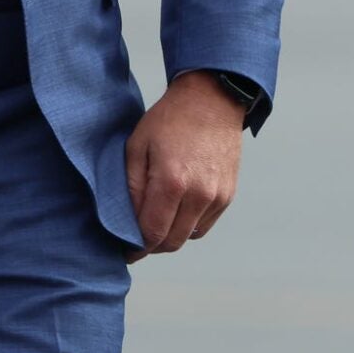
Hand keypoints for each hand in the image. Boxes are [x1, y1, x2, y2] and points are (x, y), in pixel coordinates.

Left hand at [123, 71, 244, 259]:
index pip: (151, 233)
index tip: (125, 252)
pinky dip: (188, 225)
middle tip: (136, 240)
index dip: (136, 248)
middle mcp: (199, 195)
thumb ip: (131, 188)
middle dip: (151, 246)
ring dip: (170, 236)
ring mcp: (217, 197)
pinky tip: (175, 210)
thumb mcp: (137, 146)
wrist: (211, 100)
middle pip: (171, 241)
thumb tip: (127, 221)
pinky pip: (204, 225)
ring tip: (155, 222)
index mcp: (172, 182)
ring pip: (188, 236)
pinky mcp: (227, 195)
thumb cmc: (169, 120)